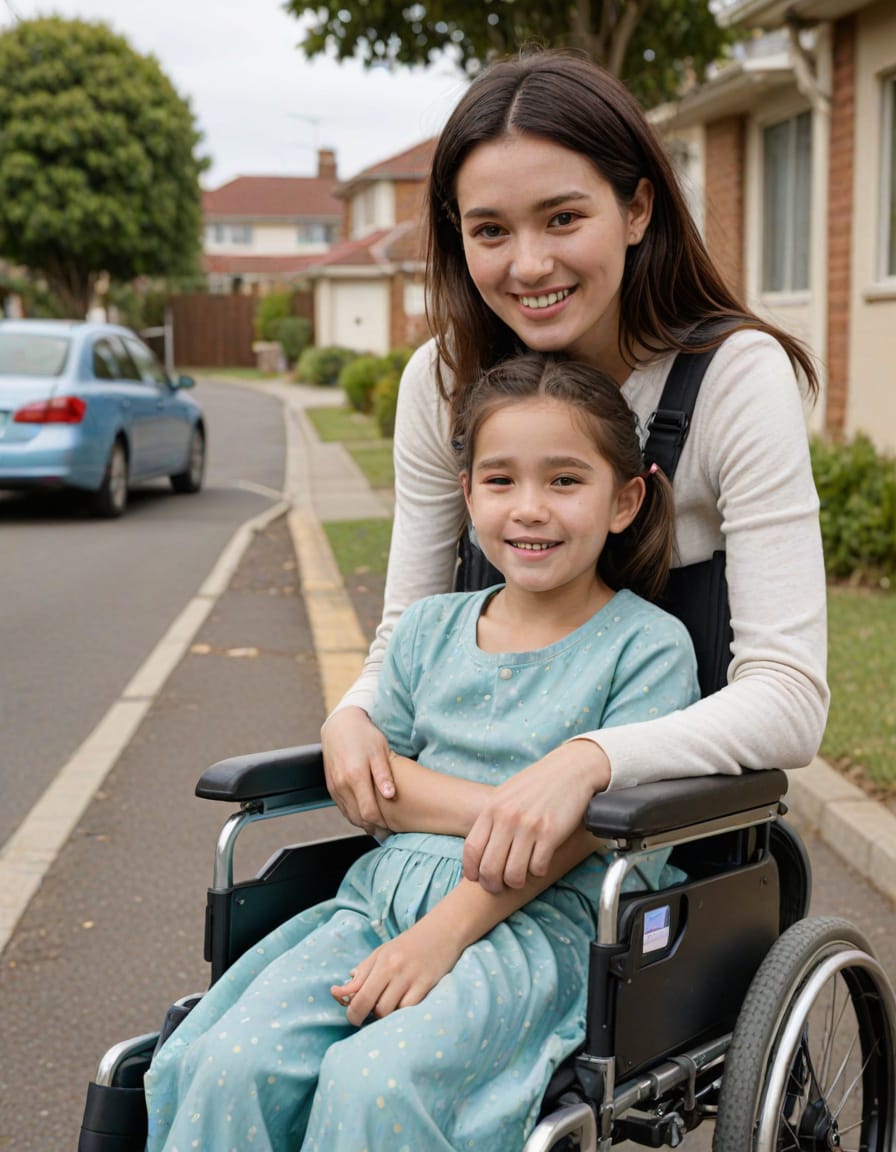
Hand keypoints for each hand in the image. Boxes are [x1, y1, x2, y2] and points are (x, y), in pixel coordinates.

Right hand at [321, 707, 394, 833]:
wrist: (340, 725)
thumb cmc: (364, 736)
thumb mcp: (379, 750)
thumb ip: (384, 774)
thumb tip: (390, 796)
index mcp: (355, 776)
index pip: (369, 813)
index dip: (382, 824)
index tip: (394, 827)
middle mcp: (342, 784)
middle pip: (358, 818)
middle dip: (374, 827)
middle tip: (390, 831)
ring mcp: (334, 786)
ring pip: (349, 815)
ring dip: (363, 823)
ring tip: (380, 826)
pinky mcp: (330, 786)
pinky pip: (342, 808)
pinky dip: (354, 815)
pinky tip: (366, 815)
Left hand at [330, 917, 461, 1026]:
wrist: (443, 930)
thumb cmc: (409, 944)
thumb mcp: (382, 953)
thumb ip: (362, 973)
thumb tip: (340, 992)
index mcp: (381, 961)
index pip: (359, 995)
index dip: (352, 1012)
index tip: (353, 1016)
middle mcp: (394, 970)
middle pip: (372, 1007)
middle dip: (365, 1018)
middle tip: (365, 1018)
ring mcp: (412, 979)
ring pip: (390, 1012)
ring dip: (385, 1016)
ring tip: (386, 1008)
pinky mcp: (427, 986)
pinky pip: (409, 1010)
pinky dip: (402, 1013)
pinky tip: (402, 1007)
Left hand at [462, 740, 610, 892]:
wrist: (569, 770)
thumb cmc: (536, 784)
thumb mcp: (506, 794)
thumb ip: (491, 818)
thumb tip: (478, 849)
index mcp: (493, 808)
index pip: (471, 849)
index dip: (472, 870)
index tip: (477, 878)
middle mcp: (508, 818)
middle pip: (489, 867)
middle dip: (491, 884)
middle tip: (498, 886)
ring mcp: (529, 826)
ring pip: (513, 874)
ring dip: (515, 882)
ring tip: (519, 878)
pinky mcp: (551, 834)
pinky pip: (537, 868)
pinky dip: (537, 872)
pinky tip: (539, 863)